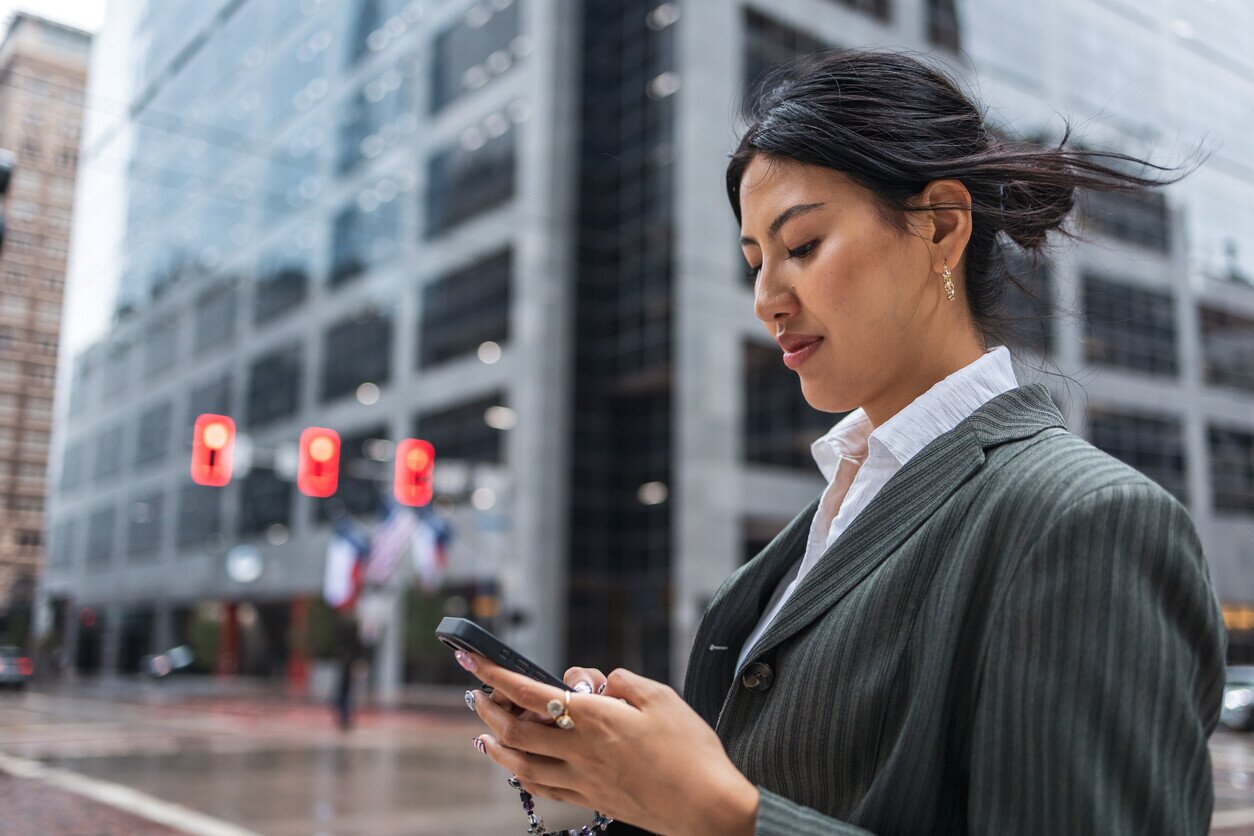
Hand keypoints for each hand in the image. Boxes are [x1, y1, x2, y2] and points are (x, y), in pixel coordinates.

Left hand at [456, 650, 758, 835]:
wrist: (708, 808)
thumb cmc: (691, 750)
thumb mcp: (661, 697)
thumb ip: (622, 682)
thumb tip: (596, 681)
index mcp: (594, 718)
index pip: (530, 692)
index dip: (495, 673)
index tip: (472, 658)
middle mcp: (580, 750)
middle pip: (515, 730)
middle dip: (488, 709)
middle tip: (476, 693)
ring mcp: (583, 780)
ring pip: (522, 764)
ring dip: (496, 745)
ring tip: (484, 733)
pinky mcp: (593, 800)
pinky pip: (545, 788)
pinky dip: (522, 774)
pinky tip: (517, 768)